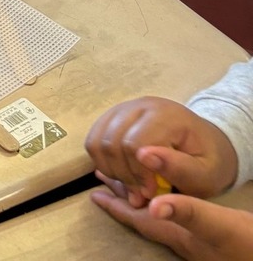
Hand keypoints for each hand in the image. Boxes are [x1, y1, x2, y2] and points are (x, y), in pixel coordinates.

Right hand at [86, 97, 237, 204]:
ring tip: (131, 185)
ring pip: (97, 140)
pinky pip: (93, 138)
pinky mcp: (113, 116)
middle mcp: (140, 105)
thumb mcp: (205, 173)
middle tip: (139, 195)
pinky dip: (102, 161)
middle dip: (122, 175)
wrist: (205, 143)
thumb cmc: (207, 161)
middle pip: (111, 141)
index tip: (150, 193)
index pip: (134, 143)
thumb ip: (179, 167)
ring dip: (110, 169)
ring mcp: (124, 108)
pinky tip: (121, 173)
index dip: (137, 174)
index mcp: (166, 115)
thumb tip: (144, 156)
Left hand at [91, 188, 252, 260]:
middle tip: (104, 181)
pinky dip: (164, 208)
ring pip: (159, 222)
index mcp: (180, 236)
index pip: (140, 220)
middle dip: (123, 200)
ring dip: (141, 203)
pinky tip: (167, 201)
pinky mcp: (212, 245)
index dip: (116, 206)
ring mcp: (198, 246)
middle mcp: (185, 243)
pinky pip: (175, 224)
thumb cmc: (248, 245)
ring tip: (127, 184)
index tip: (94, 193)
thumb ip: (188, 213)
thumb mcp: (219, 225)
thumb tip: (154, 207)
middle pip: (145, 220)